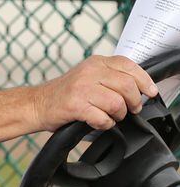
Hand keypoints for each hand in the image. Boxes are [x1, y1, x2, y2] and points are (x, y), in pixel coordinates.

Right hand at [34, 55, 158, 130]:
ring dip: (118, 115)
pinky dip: (104, 124)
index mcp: (95, 62)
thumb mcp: (87, 76)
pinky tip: (97, 122)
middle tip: (130, 109)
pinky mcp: (75, 105)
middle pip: (127, 86)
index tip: (150, 92)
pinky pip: (102, 118)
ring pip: (117, 103)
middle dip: (133, 102)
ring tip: (110, 116)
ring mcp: (81, 88)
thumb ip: (110, 76)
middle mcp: (88, 72)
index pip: (128, 66)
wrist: (36, 104)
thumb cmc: (65, 93)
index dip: (144, 80)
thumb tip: (140, 87)